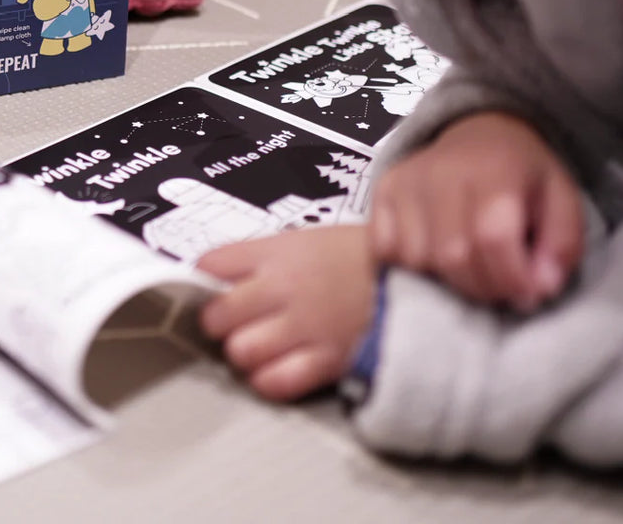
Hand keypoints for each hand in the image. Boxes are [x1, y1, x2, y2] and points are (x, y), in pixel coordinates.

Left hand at [197, 225, 374, 400]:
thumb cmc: (358, 256)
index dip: (206, 280)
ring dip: (243, 353)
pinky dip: (268, 380)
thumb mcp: (307, 240)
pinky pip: (274, 382)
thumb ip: (264, 258)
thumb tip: (219, 277)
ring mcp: (304, 326)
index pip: (211, 266)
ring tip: (258, 347)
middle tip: (235, 322)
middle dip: (220, 322)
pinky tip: (277, 368)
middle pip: (217, 316)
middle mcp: (283, 288)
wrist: (416, 275)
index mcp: (277, 252)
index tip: (213, 287)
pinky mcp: (325, 360)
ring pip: (240, 352)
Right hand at [371, 112, 583, 309]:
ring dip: (446, 280)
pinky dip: (407, 265)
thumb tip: (541, 287)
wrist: (480, 133)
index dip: (512, 278)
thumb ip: (562, 246)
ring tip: (469, 268)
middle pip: (452, 255)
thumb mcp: (563, 201)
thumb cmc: (524, 176)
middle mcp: (441, 172)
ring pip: (416, 258)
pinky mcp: (381, 191)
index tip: (529, 295)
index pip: (492, 237)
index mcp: (495, 170)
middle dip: (482, 287)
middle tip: (500, 287)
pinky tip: (433, 256)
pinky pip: (384, 248)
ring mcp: (405, 182)